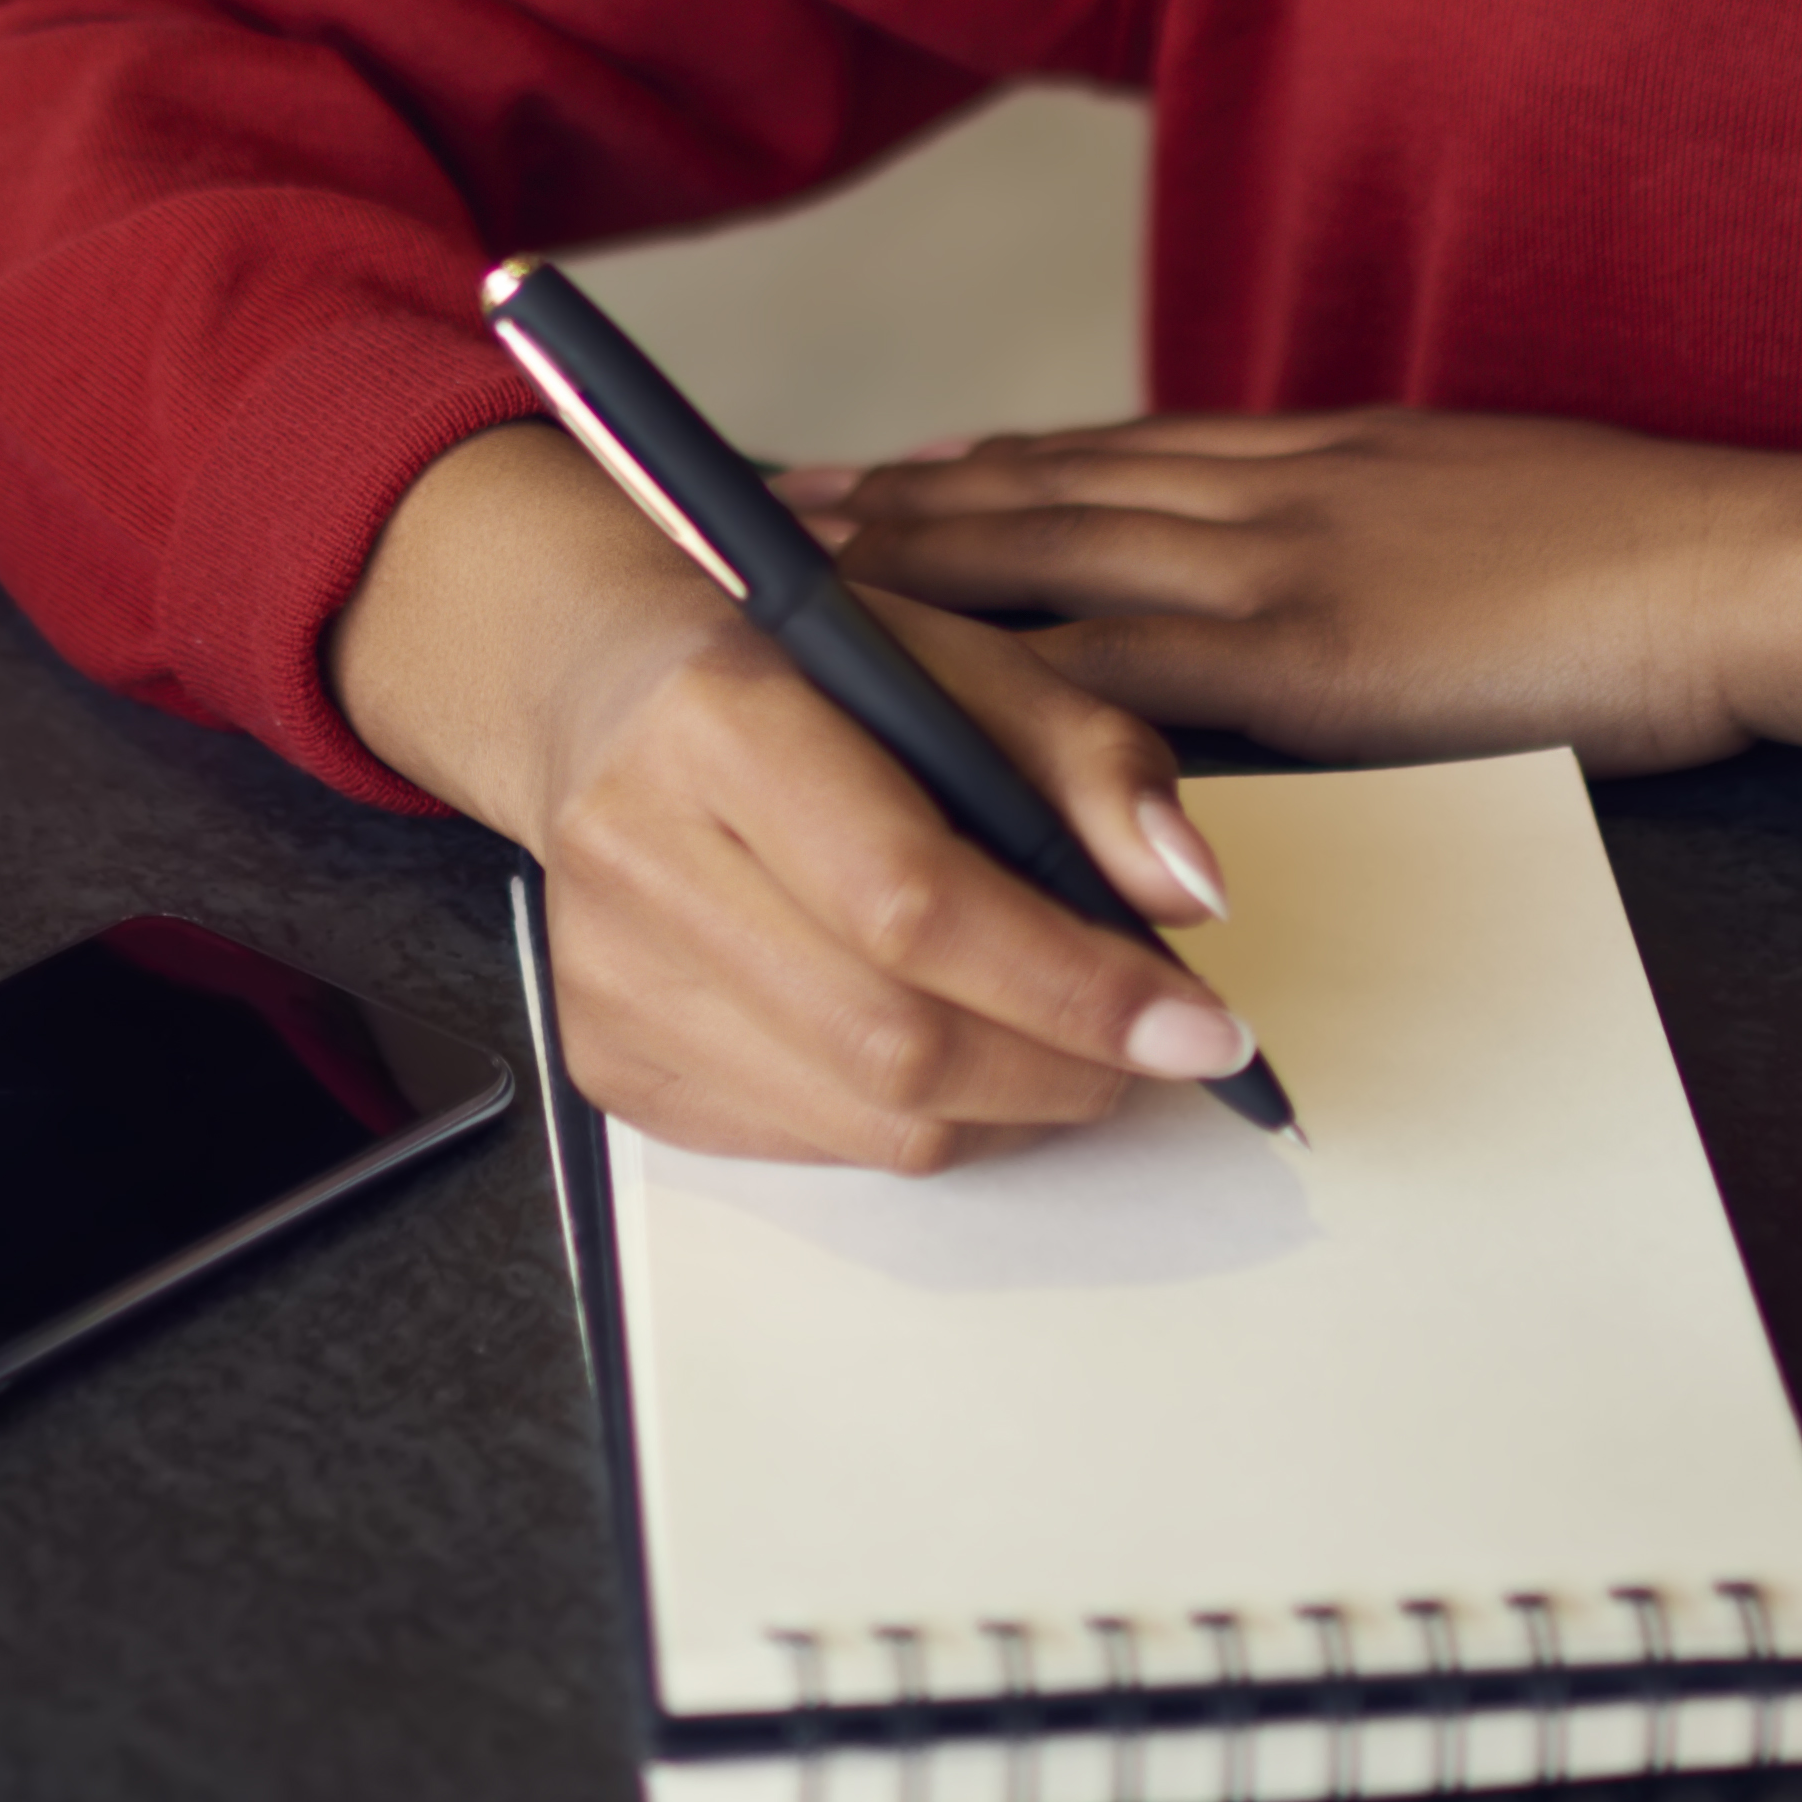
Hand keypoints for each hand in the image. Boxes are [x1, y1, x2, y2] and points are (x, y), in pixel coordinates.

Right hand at [331, 422, 1259, 1174]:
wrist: (596, 686)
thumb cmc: (791, 665)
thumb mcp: (951, 655)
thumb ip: (1085, 756)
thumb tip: (1189, 893)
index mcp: (716, 718)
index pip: (912, 901)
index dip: (1075, 982)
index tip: (1206, 1024)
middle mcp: (637, 856)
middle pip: (895, 1038)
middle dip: (1068, 1067)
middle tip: (1162, 1048)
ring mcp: (609, 975)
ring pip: (868, 1119)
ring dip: (1014, 1106)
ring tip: (1077, 1047)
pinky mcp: (608, 1058)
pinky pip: (814, 1146)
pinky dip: (923, 1119)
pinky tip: (960, 1047)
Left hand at [781, 409, 1801, 823]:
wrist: (1749, 562)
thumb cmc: (1652, 559)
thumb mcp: (1488, 516)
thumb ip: (1388, 538)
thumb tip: (1334, 592)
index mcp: (1320, 459)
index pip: (1113, 453)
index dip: (986, 463)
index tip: (882, 470)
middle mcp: (1272, 489)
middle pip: (1038, 484)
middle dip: (892, 501)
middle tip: (752, 506)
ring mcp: (1278, 562)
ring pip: (1045, 548)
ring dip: (903, 559)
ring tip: (781, 566)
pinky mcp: (1306, 650)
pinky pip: (1118, 664)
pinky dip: (1007, 673)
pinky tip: (924, 687)